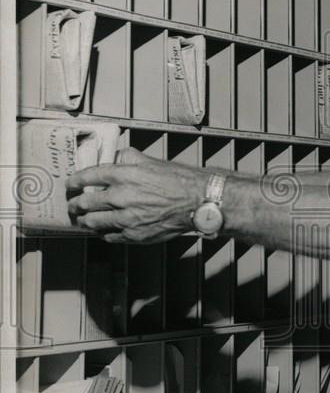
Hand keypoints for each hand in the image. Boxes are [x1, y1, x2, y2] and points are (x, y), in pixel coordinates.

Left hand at [66, 147, 207, 243]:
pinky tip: (104, 230)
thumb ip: (128, 158)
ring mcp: (126, 218)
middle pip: (85, 202)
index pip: (87, 177)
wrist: (197, 202)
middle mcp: (121, 196)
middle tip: (73, 205)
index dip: (74, 181)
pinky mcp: (134, 235)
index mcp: (123, 175)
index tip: (70, 184)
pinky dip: (103, 233)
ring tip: (84, 220)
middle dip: (75, 204)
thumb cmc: (178, 181)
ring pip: (93, 222)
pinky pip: (109, 236)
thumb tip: (115, 157)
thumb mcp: (151, 161)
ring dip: (85, 221)